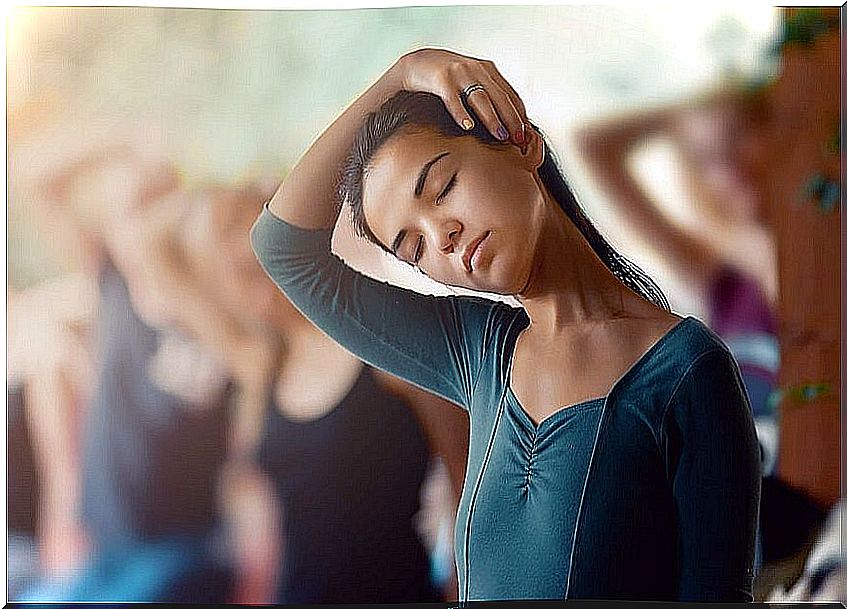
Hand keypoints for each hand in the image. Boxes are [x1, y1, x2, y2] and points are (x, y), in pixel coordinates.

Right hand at [395, 48, 528, 148]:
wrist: (416, 63)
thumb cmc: (447, 79)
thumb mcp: (471, 82)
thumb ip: (488, 96)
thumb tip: (505, 125)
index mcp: (488, 70)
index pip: (510, 94)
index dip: (520, 115)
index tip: (527, 134)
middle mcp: (477, 69)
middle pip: (500, 97)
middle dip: (512, 119)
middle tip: (519, 139)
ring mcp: (459, 73)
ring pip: (480, 99)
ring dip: (492, 119)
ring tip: (501, 136)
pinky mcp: (441, 79)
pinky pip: (453, 99)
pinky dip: (461, 113)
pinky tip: (468, 127)